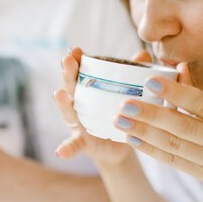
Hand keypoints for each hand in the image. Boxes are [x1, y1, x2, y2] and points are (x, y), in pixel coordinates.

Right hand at [54, 47, 150, 165]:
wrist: (119, 148)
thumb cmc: (120, 115)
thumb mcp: (126, 96)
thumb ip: (133, 75)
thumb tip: (144, 55)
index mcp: (89, 92)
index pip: (81, 72)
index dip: (77, 60)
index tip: (76, 49)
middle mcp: (79, 106)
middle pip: (71, 87)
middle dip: (68, 73)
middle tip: (67, 60)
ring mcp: (79, 125)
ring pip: (68, 112)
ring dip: (62, 103)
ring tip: (58, 94)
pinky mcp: (84, 143)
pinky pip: (74, 146)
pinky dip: (67, 148)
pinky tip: (60, 152)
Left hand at [113, 63, 202, 201]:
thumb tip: (178, 71)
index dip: (176, 93)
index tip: (150, 82)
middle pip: (184, 126)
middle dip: (151, 115)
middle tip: (125, 105)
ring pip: (174, 145)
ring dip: (144, 133)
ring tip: (121, 121)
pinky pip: (173, 160)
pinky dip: (151, 149)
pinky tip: (133, 139)